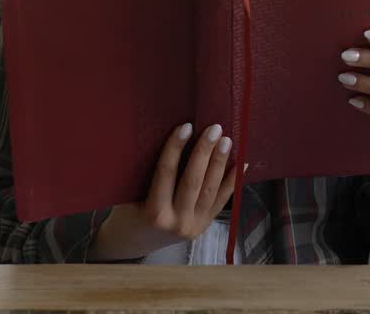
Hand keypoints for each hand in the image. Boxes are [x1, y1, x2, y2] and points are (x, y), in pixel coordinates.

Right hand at [88, 122, 237, 260]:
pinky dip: (233, 180)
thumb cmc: (128, 213)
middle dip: (204, 153)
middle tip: (214, 128)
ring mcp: (195, 225)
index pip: (166, 173)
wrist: (136, 243)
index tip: (185, 126)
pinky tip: (242, 163)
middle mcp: (177, 222)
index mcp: (154, 214)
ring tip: (226, 140)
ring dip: (220, 163)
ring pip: (210, 190)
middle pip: (193, 181)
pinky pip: (222, 200)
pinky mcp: (206, 225)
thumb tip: (161, 137)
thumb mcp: (128, 196)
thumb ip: (144, 174)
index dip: (175, 148)